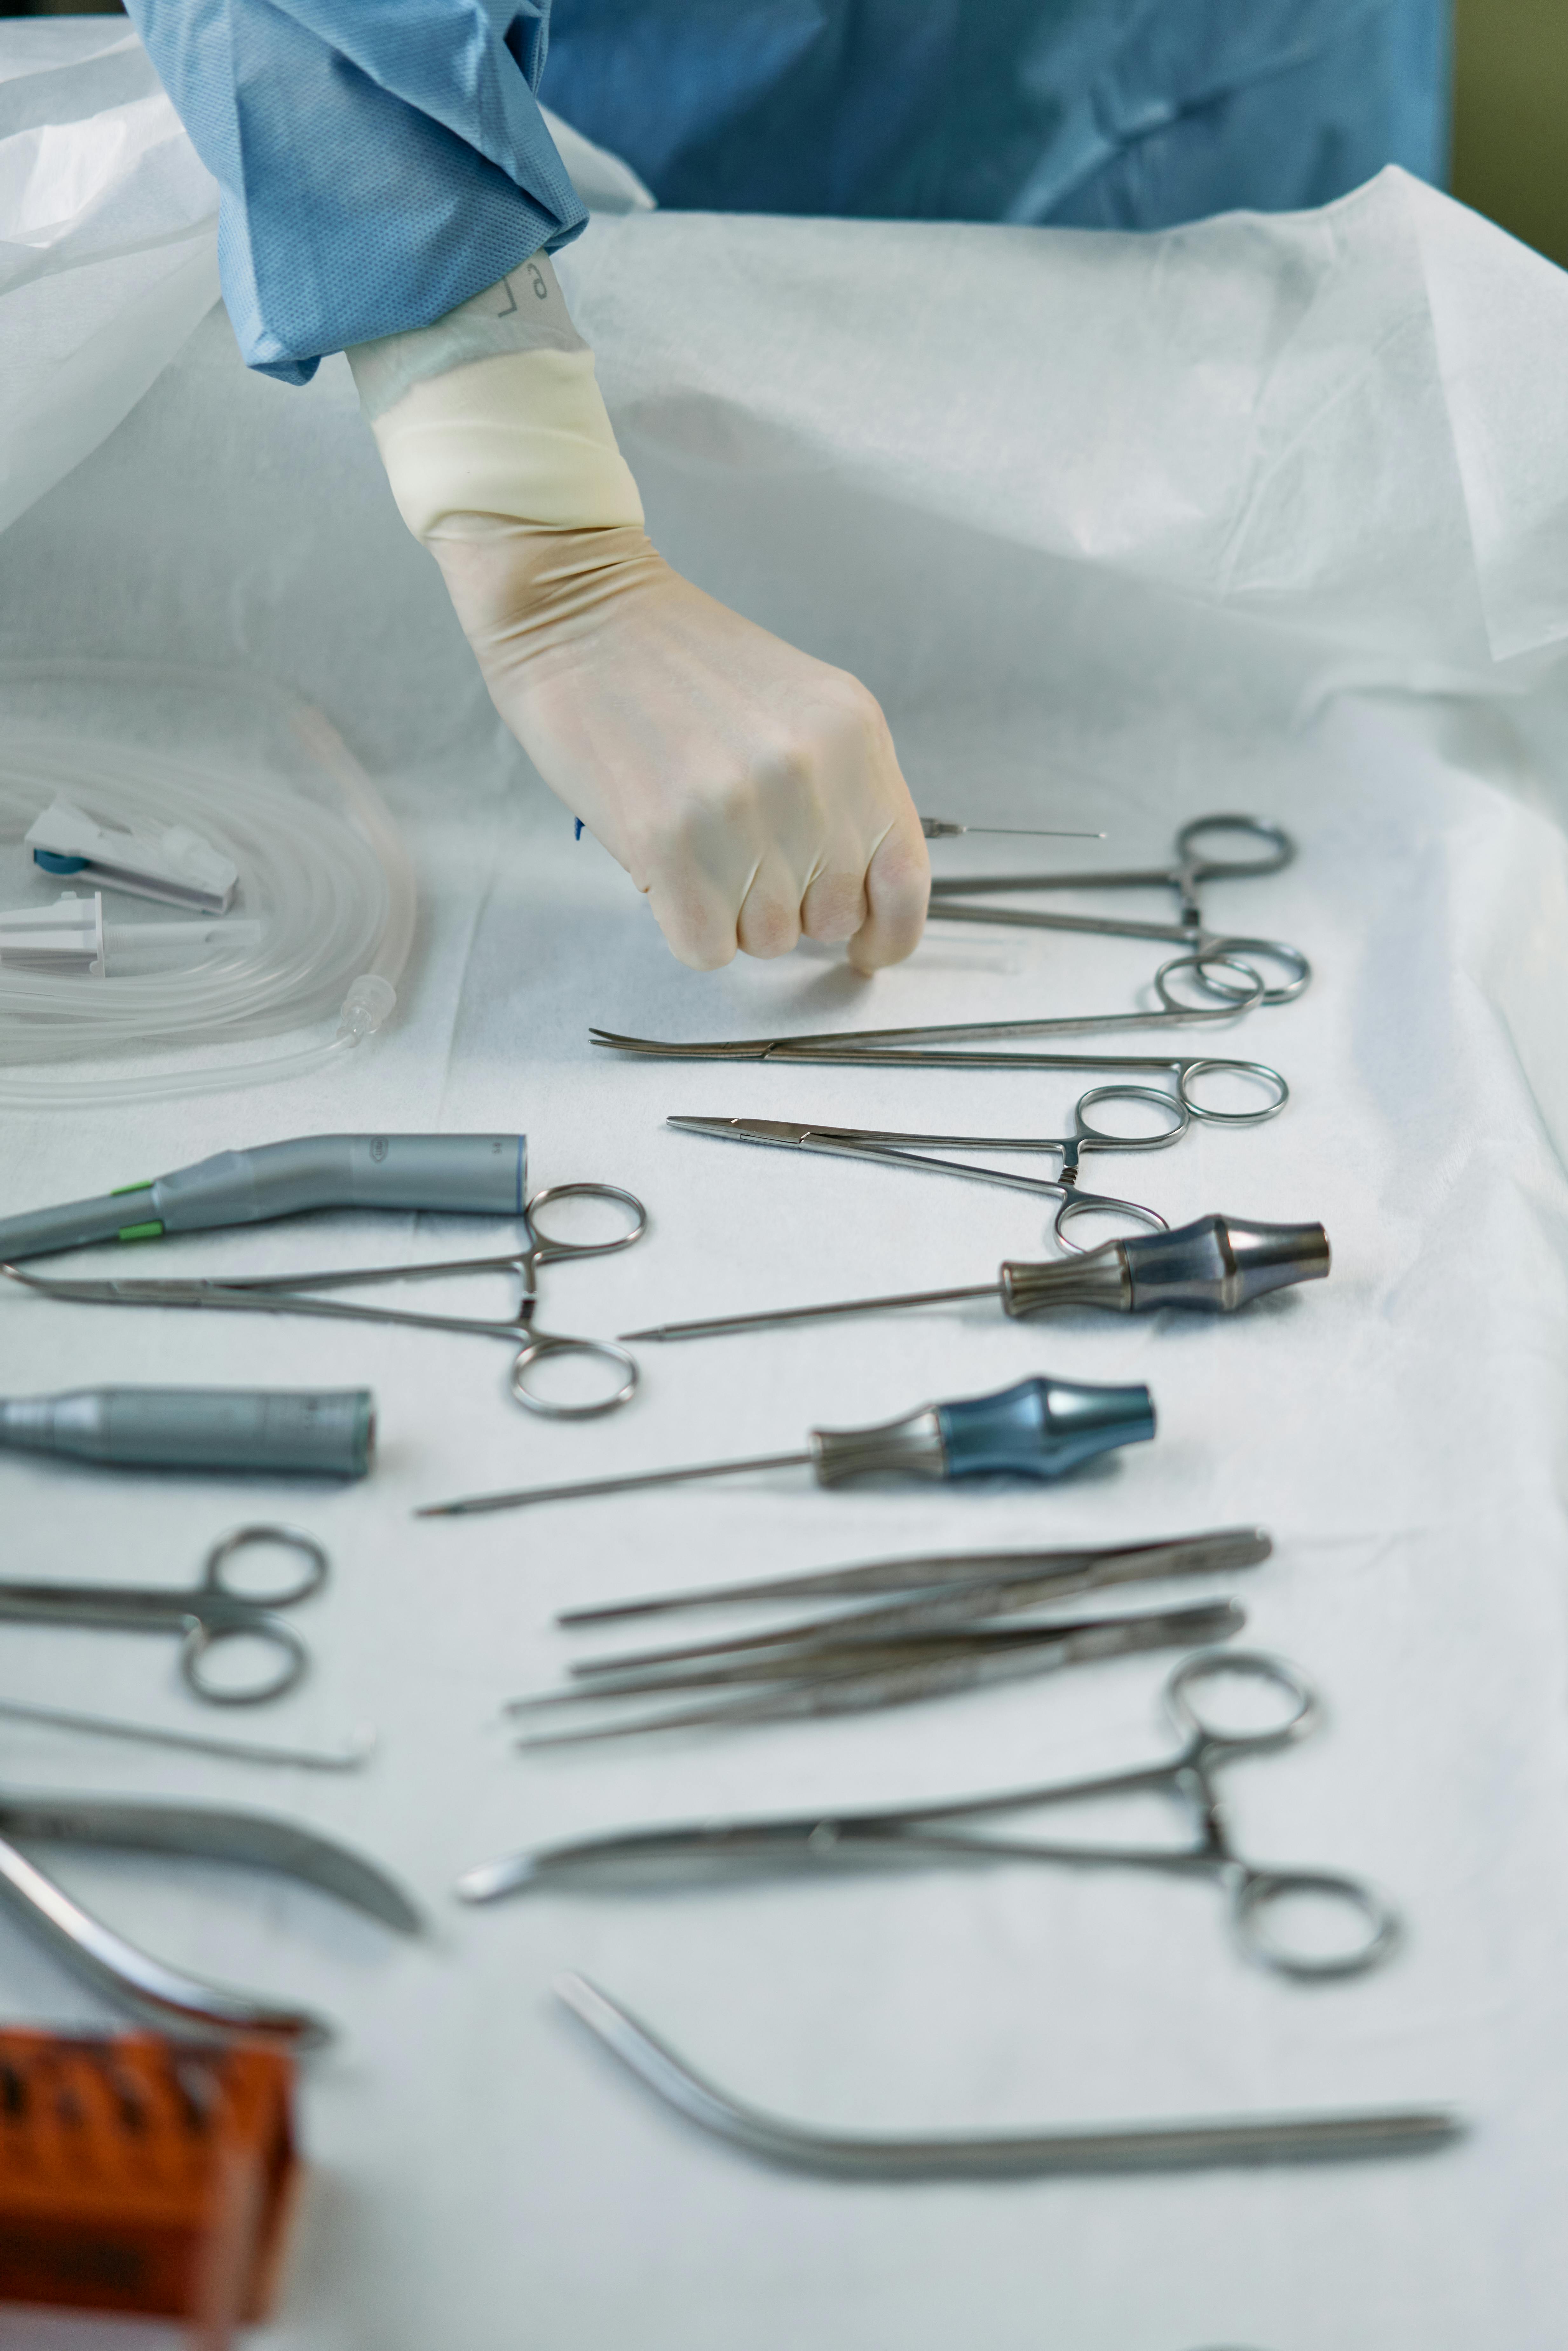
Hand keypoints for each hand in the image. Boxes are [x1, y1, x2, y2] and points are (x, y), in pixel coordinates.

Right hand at [427, 516, 929, 971]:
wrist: (578, 610)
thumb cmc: (678, 666)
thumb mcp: (797, 709)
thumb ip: (841, 794)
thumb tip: (856, 898)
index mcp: (853, 738)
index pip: (905, 877)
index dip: (887, 932)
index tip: (866, 946)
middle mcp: (809, 776)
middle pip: (828, 920)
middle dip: (787, 908)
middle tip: (738, 855)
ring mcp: (740, 810)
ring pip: (767, 940)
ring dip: (730, 914)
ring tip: (696, 844)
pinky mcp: (669, 843)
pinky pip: (706, 948)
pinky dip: (686, 926)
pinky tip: (667, 866)